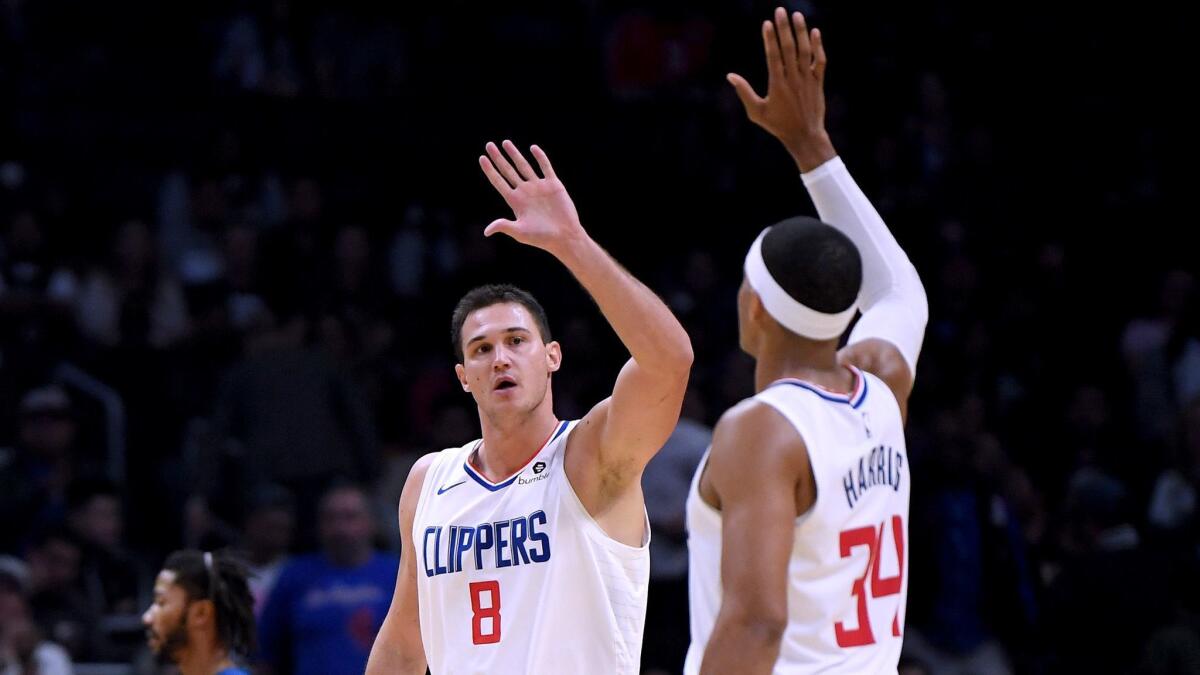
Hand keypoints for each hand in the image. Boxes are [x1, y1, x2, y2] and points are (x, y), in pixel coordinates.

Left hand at [478, 140, 586, 256]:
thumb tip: (486, 231)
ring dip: (515, 154)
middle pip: (508, 171)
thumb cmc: (542, 238)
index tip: (482, 158)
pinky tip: (533, 148)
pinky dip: (540, 157)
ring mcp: (539, 187)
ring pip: (524, 166)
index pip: (499, 182)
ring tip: (505, 142)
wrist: (565, 236)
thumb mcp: (520, 232)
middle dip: (498, 158)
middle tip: (489, 145)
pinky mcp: (553, 185)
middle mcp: (525, 192)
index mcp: (515, 201)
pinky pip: (545, 167)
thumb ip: (504, 226)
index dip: (490, 170)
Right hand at [727, 7, 834, 171]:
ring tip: (797, 15)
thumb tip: (730, 76)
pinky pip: (820, 61)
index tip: (767, 23)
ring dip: (801, 32)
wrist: (805, 136)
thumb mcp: (756, 112)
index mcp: (777, 85)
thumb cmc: (778, 125)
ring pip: (805, 51)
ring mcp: (807, 79)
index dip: (770, 38)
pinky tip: (814, 32)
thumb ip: (744, 92)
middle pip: (789, 48)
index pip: (773, 56)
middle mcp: (793, 79)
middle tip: (780, 10)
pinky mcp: (818, 82)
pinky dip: (818, 46)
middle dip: (784, 28)